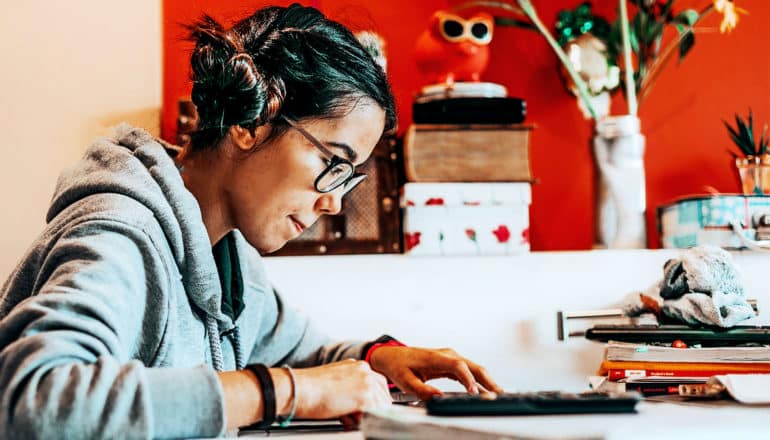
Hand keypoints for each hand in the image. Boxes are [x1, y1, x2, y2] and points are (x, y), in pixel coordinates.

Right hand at [292, 359, 391, 421]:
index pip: (378, 383)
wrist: (300, 388)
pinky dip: (362, 421)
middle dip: (374, 408)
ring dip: (366, 415)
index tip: (371, 408)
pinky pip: (373, 414)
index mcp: (357, 365)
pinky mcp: (364, 396)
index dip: (374, 399)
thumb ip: (350, 389)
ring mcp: (366, 382)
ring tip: (346, 417)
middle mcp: (364, 370)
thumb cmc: (309, 388)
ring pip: (379, 405)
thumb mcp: (335, 383)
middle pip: (383, 394)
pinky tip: (345, 419)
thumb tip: (357, 406)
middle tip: (359, 417)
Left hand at [368, 346, 503, 399]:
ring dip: (487, 381)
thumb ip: (421, 389)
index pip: (457, 366)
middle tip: (498, 394)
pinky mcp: (452, 363)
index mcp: (436, 357)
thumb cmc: (399, 366)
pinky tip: (486, 391)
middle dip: (487, 380)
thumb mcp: (405, 380)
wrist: (393, 356)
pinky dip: (479, 381)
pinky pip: (469, 372)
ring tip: (498, 395)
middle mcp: (447, 355)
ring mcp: (451, 358)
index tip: (474, 392)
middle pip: (472, 366)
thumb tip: (437, 397)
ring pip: (474, 368)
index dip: (467, 379)